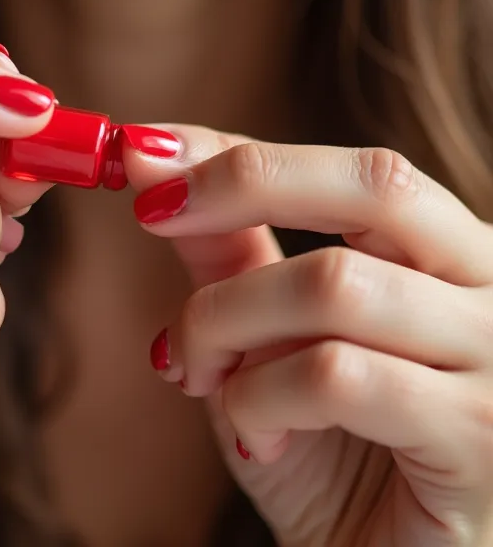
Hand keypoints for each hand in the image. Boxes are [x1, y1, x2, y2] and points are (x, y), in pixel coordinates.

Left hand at [125, 127, 492, 546]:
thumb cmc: (329, 451)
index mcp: (448, 252)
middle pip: (374, 186)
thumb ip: (228, 253)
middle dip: (240, 184)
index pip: (353, 166)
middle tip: (153, 215)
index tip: (143, 151)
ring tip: (194, 370)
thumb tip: (154, 165)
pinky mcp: (480, 440)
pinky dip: (260, 398)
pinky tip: (256, 438)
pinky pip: (336, 378)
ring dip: (223, 322)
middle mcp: (492, 288)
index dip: (241, 149)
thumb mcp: (267, 339)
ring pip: (332, 285)